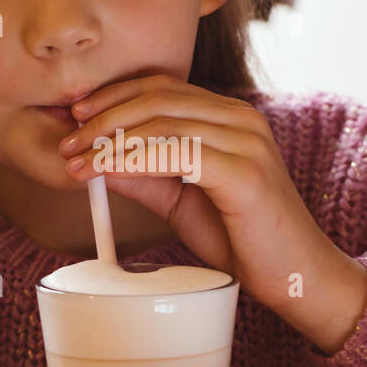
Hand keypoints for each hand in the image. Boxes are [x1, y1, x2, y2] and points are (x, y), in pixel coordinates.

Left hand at [59, 73, 363, 349]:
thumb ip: (149, 177)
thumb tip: (100, 161)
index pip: (164, 88)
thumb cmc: (247, 241)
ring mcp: (247, 143)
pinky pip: (177, 154)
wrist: (298, 278)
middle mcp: (242, 120)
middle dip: (104, 117)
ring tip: (77, 160)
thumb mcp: (185, 203)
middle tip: (68, 141)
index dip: (114, 97)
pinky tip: (106, 171)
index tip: (77, 117)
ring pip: (163, 122)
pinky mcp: (244, 173)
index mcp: (231, 118)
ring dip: (110, 139)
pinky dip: (133, 159)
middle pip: (158, 97)